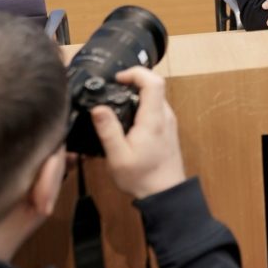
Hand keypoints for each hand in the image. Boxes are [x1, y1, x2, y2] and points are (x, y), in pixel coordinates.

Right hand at [91, 67, 185, 198]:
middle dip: (133, 81)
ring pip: (155, 96)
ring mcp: (169, 122)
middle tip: (113, 89)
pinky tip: (127, 119)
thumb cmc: (142, 177)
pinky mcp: (168, 128)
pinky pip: (156, 108)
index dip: (135, 73)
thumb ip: (108, 130)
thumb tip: (98, 108)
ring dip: (137, 94)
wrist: (165, 193)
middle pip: (154, 86)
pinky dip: (141, 105)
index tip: (118, 78)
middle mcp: (165, 116)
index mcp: (153, 119)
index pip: (153, 82)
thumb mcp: (118, 157)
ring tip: (116, 103)